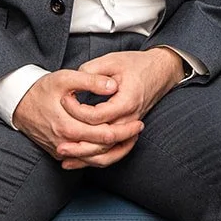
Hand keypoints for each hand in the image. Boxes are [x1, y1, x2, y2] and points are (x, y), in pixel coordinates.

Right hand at [11, 67, 145, 169]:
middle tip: (139, 129)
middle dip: (123, 141)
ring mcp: (60, 150)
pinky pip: (83, 160)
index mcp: (67, 125)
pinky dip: (100, 156)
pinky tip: (113, 146)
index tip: (139, 122)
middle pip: (101, 149)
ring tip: (130, 139)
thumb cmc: (43, 89)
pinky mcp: (59, 152)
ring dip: (114, 152)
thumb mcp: (65, 78)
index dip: (124, 130)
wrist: (19, 103)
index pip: (103, 135)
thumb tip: (113, 86)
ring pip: (93, 160)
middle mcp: (63, 142)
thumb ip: (90, 81)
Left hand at [53, 48, 185, 168]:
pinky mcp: (128, 129)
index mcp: (126, 101)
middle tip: (58, 140)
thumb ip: (91, 71)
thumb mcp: (112, 60)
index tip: (64, 99)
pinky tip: (79, 160)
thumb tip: (73, 85)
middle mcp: (130, 118)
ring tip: (63, 155)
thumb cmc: (137, 64)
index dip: (76, 110)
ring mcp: (130, 126)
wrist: (162, 70)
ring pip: (108, 151)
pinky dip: (97, 158)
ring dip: (85, 156)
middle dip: (77, 143)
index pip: (96, 116)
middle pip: (102, 140)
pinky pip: (114, 151)